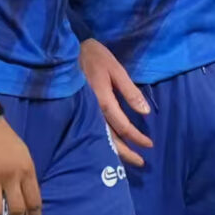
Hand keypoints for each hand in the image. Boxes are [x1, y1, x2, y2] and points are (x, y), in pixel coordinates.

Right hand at [81, 38, 151, 165]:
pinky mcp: (79, 111)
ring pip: (99, 137)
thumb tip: (145, 112)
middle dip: (126, 152)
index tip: (149, 145)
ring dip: (115, 150)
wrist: (66, 51)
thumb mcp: (116, 70)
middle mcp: (91, 110)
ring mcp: (83, 112)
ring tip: (129, 160)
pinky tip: (111, 148)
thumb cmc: (94, 57)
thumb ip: (130, 92)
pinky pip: (92, 130)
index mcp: (102, 99)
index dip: (136, 137)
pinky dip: (103, 141)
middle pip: (109, 138)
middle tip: (141, 163)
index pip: (121, 125)